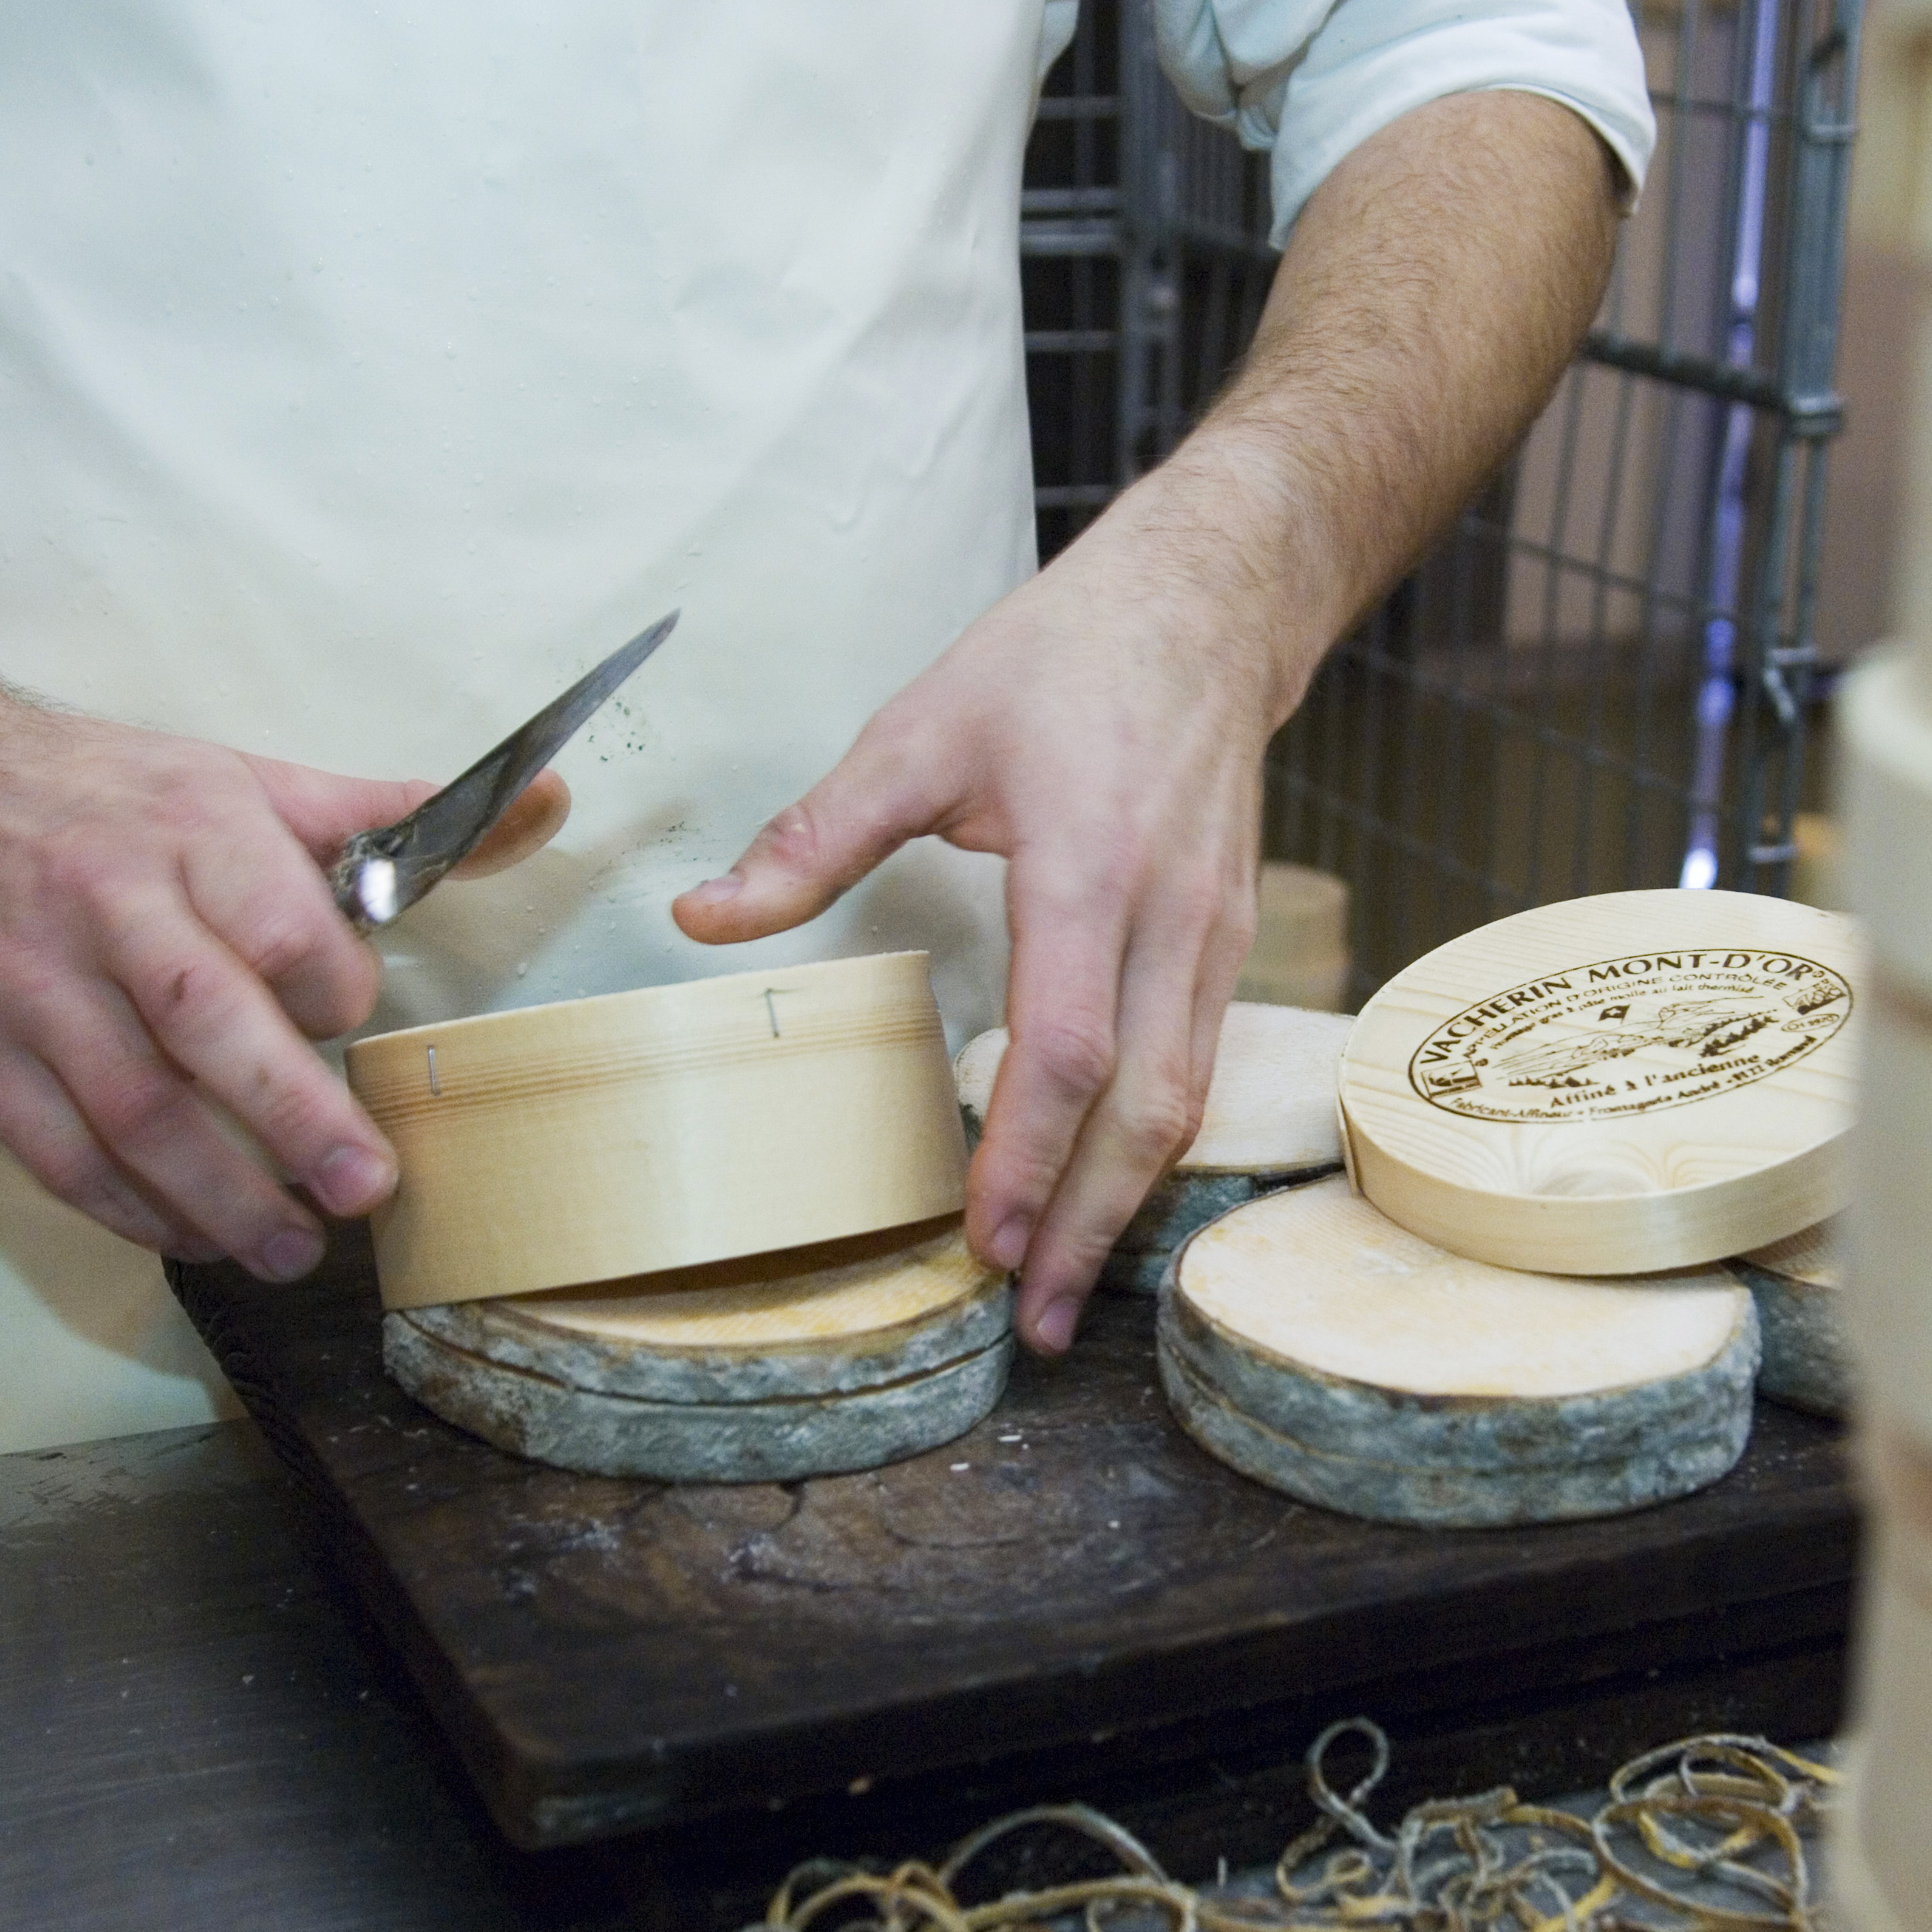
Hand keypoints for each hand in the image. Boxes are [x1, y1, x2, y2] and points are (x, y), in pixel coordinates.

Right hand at [0, 695, 567, 1279]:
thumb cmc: (109, 796)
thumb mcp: (248, 781)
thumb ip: (392, 815)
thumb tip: (542, 807)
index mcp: (190, 834)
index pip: (280, 928)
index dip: (332, 991)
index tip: (355, 1023)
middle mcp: (105, 908)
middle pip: (205, 1026)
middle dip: (291, 1119)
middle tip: (362, 1192)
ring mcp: (28, 984)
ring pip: (129, 1110)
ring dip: (216, 1198)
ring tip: (291, 1253)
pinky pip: (56, 1151)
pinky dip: (129, 1209)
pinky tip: (194, 1238)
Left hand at [673, 528, 1278, 1351]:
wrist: (1205, 609)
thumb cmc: (1063, 661)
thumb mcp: (922, 729)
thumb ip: (815, 836)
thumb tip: (702, 920)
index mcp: (1088, 866)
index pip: (1066, 1047)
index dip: (1024, 1157)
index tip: (981, 1240)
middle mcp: (1168, 915)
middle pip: (1143, 1108)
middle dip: (1086, 1225)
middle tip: (1034, 1322)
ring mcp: (1214, 935)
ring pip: (1186, 1101)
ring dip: (1125, 1205)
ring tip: (1065, 1289)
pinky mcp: (1228, 942)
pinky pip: (1196, 1066)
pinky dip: (1150, 1147)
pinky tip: (1101, 1195)